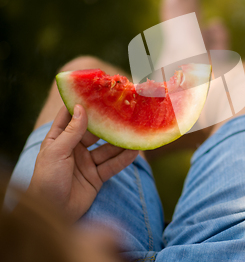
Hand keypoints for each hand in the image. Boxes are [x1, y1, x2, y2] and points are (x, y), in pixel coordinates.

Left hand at [26, 105, 138, 222]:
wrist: (52, 214)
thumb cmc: (47, 180)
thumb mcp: (56, 152)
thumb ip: (72, 131)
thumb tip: (81, 107)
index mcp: (60, 140)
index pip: (71, 117)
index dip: (82, 104)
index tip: (97, 92)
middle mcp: (74, 149)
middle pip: (94, 132)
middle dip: (108, 123)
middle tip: (124, 111)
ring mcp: (86, 163)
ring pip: (107, 149)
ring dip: (120, 142)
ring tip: (135, 131)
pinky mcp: (96, 177)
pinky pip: (112, 165)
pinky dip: (124, 159)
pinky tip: (135, 151)